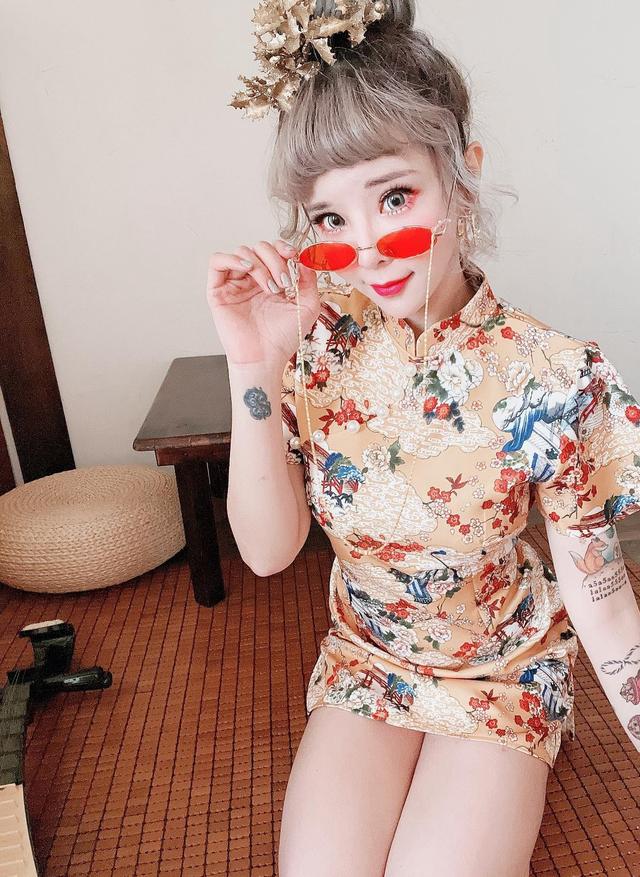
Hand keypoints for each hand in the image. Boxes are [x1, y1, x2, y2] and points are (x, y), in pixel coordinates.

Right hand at [206, 238, 320, 365]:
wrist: (266, 358)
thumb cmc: (284, 337)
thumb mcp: (308, 306)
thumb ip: (309, 280)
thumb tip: (303, 258)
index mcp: (271, 279)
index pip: (274, 250)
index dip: (283, 247)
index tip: (293, 256)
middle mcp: (252, 279)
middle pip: (259, 247)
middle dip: (274, 260)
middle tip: (283, 282)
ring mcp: (235, 284)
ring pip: (242, 252)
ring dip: (260, 265)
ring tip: (270, 287)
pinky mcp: (218, 291)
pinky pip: (217, 261)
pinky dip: (232, 259)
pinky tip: (247, 270)